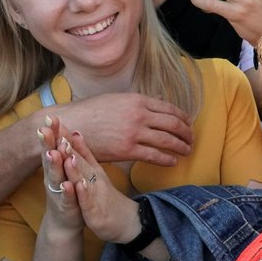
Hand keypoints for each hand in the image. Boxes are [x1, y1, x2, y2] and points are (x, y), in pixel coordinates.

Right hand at [37, 116, 83, 232]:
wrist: (64, 222)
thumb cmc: (66, 191)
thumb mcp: (65, 169)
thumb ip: (64, 152)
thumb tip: (63, 132)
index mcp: (55, 167)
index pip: (53, 146)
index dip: (52, 132)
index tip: (50, 116)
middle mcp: (53, 177)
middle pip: (50, 157)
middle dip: (48, 144)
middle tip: (45, 129)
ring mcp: (58, 191)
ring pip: (56, 176)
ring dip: (55, 165)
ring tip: (55, 153)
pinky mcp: (66, 205)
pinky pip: (66, 197)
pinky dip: (67, 190)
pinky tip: (67, 184)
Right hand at [47, 93, 193, 165]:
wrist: (70, 125)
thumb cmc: (92, 112)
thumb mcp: (118, 99)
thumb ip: (139, 102)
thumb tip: (158, 101)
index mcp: (138, 100)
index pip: (170, 109)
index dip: (183, 118)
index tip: (188, 124)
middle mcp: (139, 115)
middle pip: (174, 124)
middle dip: (187, 133)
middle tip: (192, 139)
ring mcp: (134, 133)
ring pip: (168, 140)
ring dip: (181, 146)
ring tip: (187, 150)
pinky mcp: (127, 150)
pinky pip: (155, 155)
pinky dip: (167, 159)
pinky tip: (173, 161)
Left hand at [61, 130, 140, 243]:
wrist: (125, 222)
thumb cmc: (105, 197)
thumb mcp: (94, 173)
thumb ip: (85, 154)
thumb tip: (75, 133)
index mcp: (90, 169)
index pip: (75, 149)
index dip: (62, 134)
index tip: (52, 117)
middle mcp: (93, 177)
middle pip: (78, 158)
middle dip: (64, 143)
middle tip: (54, 126)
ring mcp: (95, 192)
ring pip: (83, 177)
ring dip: (74, 164)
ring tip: (64, 150)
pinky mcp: (95, 210)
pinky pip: (88, 201)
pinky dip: (82, 193)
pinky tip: (77, 185)